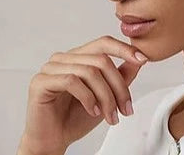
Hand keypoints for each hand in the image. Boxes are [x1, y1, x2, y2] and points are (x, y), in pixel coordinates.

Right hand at [18, 35, 148, 154]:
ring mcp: (51, 67)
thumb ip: (122, 75)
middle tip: (126, 109)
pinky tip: (93, 111)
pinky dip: (88, 98)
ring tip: (110, 116)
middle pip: (101, 60)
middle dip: (118, 86)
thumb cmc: (76, 117)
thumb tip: (140, 58)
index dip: (124, 49)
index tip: (143, 59)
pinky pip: (71, 81)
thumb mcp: (107, 94)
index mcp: (79, 56)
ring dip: (105, 96)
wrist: (53, 141)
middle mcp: (64, 57)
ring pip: (89, 72)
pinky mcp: (41, 81)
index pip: (104, 43)